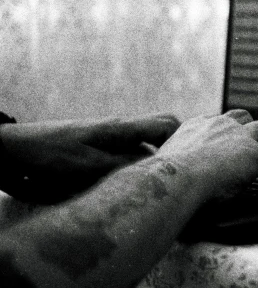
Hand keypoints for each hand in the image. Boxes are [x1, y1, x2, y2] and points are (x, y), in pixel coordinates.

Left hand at [0, 113, 179, 202]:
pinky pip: (129, 150)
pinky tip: (132, 181)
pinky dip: (136, 163)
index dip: (185, 138)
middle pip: (160, 128)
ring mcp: (110, 135)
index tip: (193, 159)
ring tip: (159, 180)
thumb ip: (124, 167)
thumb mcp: (89, 166)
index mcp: (123, 128)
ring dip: (154, 158)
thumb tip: (156, 169)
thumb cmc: (51, 154)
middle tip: (180, 170)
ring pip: (145, 142)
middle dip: (174, 147)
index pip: (167, 123)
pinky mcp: (100, 144)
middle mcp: (120, 128)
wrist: (16, 148)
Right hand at [155, 110, 257, 199]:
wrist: (175, 180)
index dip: (224, 132)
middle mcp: (219, 125)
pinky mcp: (256, 154)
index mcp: (197, 126)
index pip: (216, 122)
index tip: (226, 142)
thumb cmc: (163, 181)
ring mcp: (239, 137)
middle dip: (249, 127)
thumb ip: (169, 167)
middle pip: (242, 117)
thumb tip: (157, 182)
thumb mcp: (164, 166)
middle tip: (253, 142)